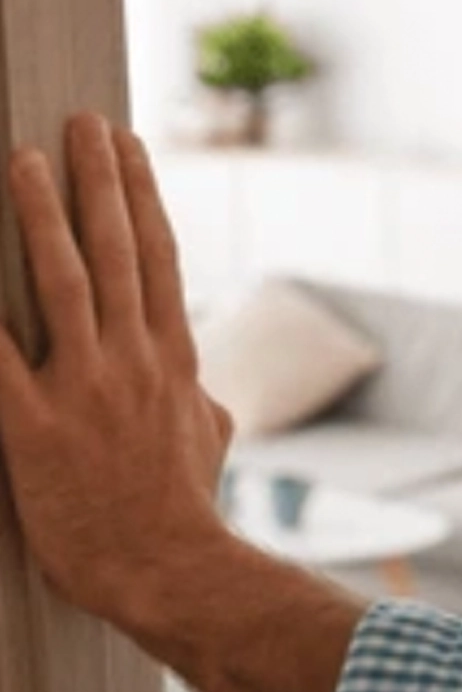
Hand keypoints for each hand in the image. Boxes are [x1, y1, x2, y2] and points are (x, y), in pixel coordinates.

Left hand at [0, 114, 233, 627]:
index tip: (128, 149)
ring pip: (64, 282)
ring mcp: (85, 390)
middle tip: (82, 123)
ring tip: (23, 161)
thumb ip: (199, 399)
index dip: (142, 197)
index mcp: (174, 360)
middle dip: (98, 180)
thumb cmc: (183, 509)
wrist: (166, 568)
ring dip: (43, 216)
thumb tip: (204, 386)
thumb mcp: (209, 442)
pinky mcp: (32, 426)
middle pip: (117, 251)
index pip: (158, 259)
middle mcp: (133, 360)